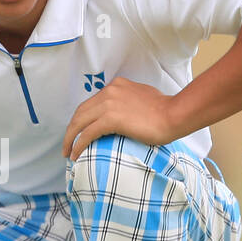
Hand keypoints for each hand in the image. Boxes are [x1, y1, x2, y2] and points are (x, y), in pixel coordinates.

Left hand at [61, 76, 179, 160]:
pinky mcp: (111, 119)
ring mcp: (108, 104)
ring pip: (79, 123)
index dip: (81, 119)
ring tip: (68, 153)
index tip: (78, 131)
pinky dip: (78, 144)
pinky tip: (76, 154)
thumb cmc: (165, 110)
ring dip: (70, 139)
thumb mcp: (141, 97)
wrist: (174, 114)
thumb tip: (122, 114)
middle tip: (67, 144)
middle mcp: (109, 91)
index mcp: (116, 86)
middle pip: (80, 112)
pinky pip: (87, 133)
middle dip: (71, 130)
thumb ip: (127, 101)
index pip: (91, 103)